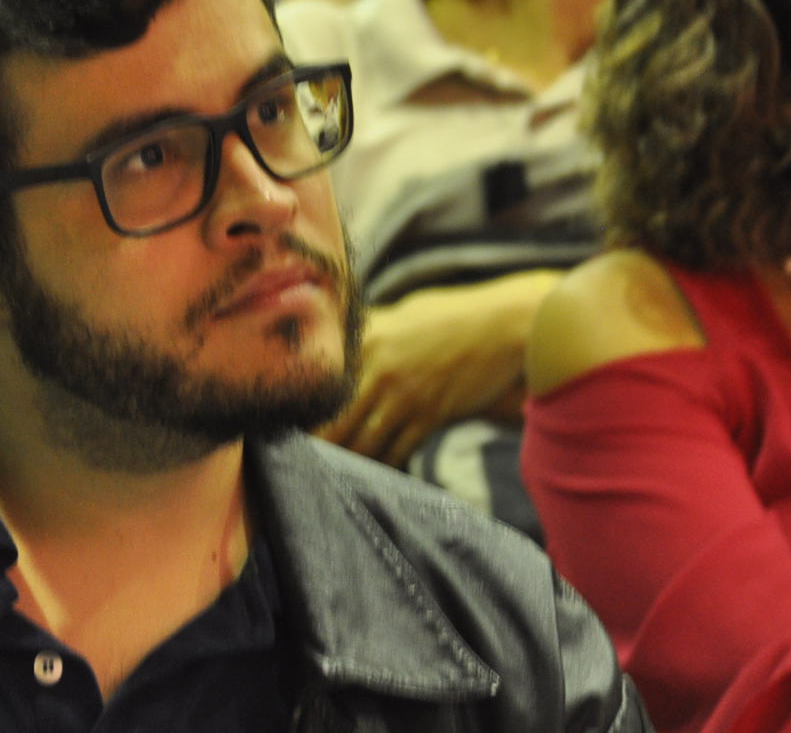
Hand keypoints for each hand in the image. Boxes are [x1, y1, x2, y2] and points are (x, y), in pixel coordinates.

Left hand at [317, 272, 560, 467]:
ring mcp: (406, 395)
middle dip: (316, 446)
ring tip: (325, 477)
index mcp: (366, 337)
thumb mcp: (404, 313)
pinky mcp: (431, 416)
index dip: (301, 410)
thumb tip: (339, 343)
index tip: (284, 427)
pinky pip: (396, 452)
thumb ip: (369, 330)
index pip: (320, 383)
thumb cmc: (453, 314)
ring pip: (362, 443)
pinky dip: (380, 466)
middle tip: (297, 463)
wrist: (506, 324)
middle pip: (333, 421)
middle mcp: (379, 368)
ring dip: (345, 461)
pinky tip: (369, 474)